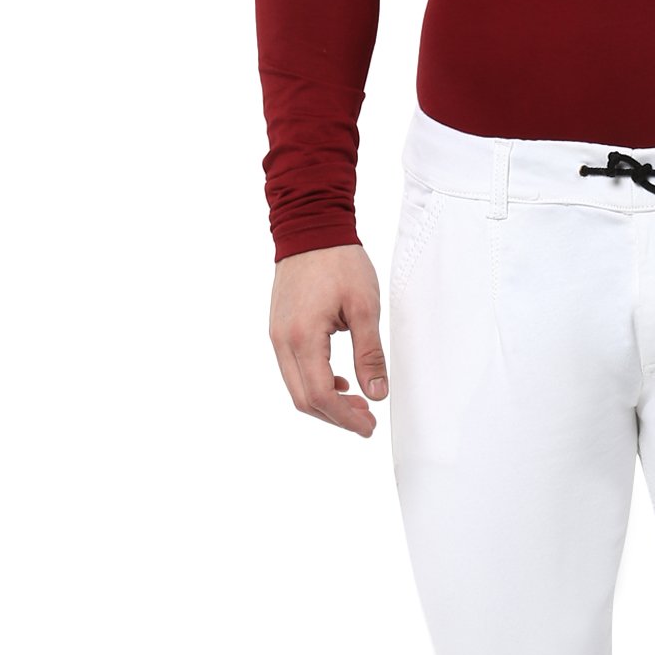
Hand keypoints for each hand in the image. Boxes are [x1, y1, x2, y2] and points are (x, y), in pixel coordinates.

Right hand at [268, 244, 386, 437]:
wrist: (311, 227)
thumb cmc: (339, 261)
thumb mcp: (364, 308)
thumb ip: (370, 354)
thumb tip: (377, 394)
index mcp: (303, 337)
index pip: (322, 395)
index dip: (346, 418)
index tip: (369, 427)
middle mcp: (282, 340)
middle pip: (305, 399)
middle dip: (336, 417)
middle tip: (367, 421)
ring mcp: (277, 335)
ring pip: (297, 388)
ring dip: (326, 403)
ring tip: (358, 404)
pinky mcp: (279, 330)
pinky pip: (293, 370)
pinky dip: (316, 385)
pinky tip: (340, 382)